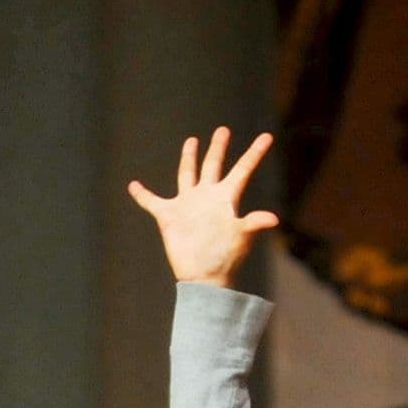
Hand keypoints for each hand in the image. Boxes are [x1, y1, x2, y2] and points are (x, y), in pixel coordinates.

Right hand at [126, 127, 279, 286]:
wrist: (202, 277)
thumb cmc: (224, 258)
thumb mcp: (241, 238)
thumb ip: (253, 223)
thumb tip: (273, 220)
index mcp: (226, 198)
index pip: (242, 169)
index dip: (255, 153)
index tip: (267, 136)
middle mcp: (207, 197)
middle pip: (213, 165)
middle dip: (218, 148)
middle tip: (223, 130)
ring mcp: (187, 205)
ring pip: (187, 175)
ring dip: (189, 158)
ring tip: (192, 140)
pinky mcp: (169, 217)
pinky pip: (152, 202)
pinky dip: (142, 195)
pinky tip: (133, 185)